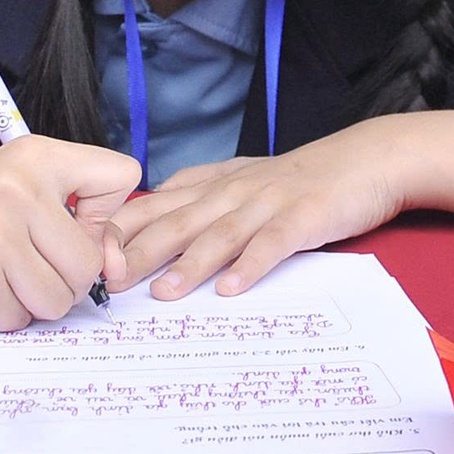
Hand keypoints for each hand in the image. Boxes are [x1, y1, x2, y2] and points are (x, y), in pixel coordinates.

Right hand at [0, 137, 138, 329]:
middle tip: (18, 265)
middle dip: (62, 279)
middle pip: (90, 263)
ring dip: (29, 303)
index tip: (67, 224)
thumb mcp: (14, 188)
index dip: (103, 216)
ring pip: (59, 299)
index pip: (123, 176)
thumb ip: (76, 216)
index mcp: (35, 157)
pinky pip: (19, 321)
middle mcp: (17, 190)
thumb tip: (115, 266)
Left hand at [109, 146, 404, 300]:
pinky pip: (273, 244)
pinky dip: (251, 265)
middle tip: (108, 283)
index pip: (156, 205)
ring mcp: (269, 204)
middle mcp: (234, 191)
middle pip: (178, 221)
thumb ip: (198, 193)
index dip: (122, 230)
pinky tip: (232, 289)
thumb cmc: (301, 179)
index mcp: (215, 184)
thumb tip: (150, 210)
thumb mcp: (243, 178)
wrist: (365, 160)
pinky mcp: (304, 218)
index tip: (88, 257)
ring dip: (190, 264)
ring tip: (164, 293)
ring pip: (221, 234)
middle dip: (140, 252)